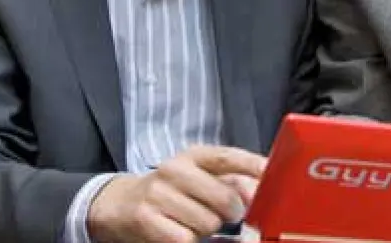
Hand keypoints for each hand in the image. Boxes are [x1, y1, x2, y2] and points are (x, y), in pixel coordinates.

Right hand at [88, 145, 266, 242]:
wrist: (119, 205)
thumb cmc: (170, 192)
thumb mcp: (197, 176)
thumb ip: (229, 179)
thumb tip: (259, 189)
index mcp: (193, 156)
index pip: (228, 157)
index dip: (253, 167)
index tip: (271, 177)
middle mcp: (175, 169)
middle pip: (225, 198)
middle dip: (230, 213)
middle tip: (221, 215)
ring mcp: (158, 193)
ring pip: (207, 223)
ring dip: (206, 230)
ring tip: (191, 222)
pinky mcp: (145, 217)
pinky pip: (184, 239)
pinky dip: (187, 240)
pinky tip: (178, 232)